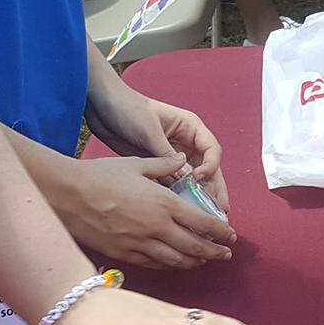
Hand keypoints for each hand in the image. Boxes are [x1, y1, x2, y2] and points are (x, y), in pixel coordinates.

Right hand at [48, 156, 235, 270]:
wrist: (68, 196)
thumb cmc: (100, 176)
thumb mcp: (137, 163)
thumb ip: (164, 164)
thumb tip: (182, 159)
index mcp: (164, 204)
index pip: (203, 222)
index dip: (221, 231)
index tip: (231, 235)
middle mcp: (157, 228)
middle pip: (195, 247)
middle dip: (215, 251)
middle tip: (226, 254)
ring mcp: (141, 244)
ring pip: (177, 260)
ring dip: (195, 262)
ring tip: (205, 261)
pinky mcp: (125, 255)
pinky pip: (155, 265)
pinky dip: (170, 266)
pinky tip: (176, 263)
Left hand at [87, 83, 230, 213]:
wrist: (101, 106)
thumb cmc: (128, 108)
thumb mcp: (149, 130)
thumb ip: (167, 155)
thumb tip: (185, 179)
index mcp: (190, 128)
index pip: (212, 150)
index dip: (210, 167)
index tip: (198, 179)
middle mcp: (185, 143)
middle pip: (208, 168)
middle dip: (215, 189)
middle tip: (222, 210)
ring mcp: (172, 156)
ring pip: (192, 179)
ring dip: (198, 196)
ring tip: (205, 218)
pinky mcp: (157, 166)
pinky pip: (173, 184)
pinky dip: (178, 197)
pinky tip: (181, 212)